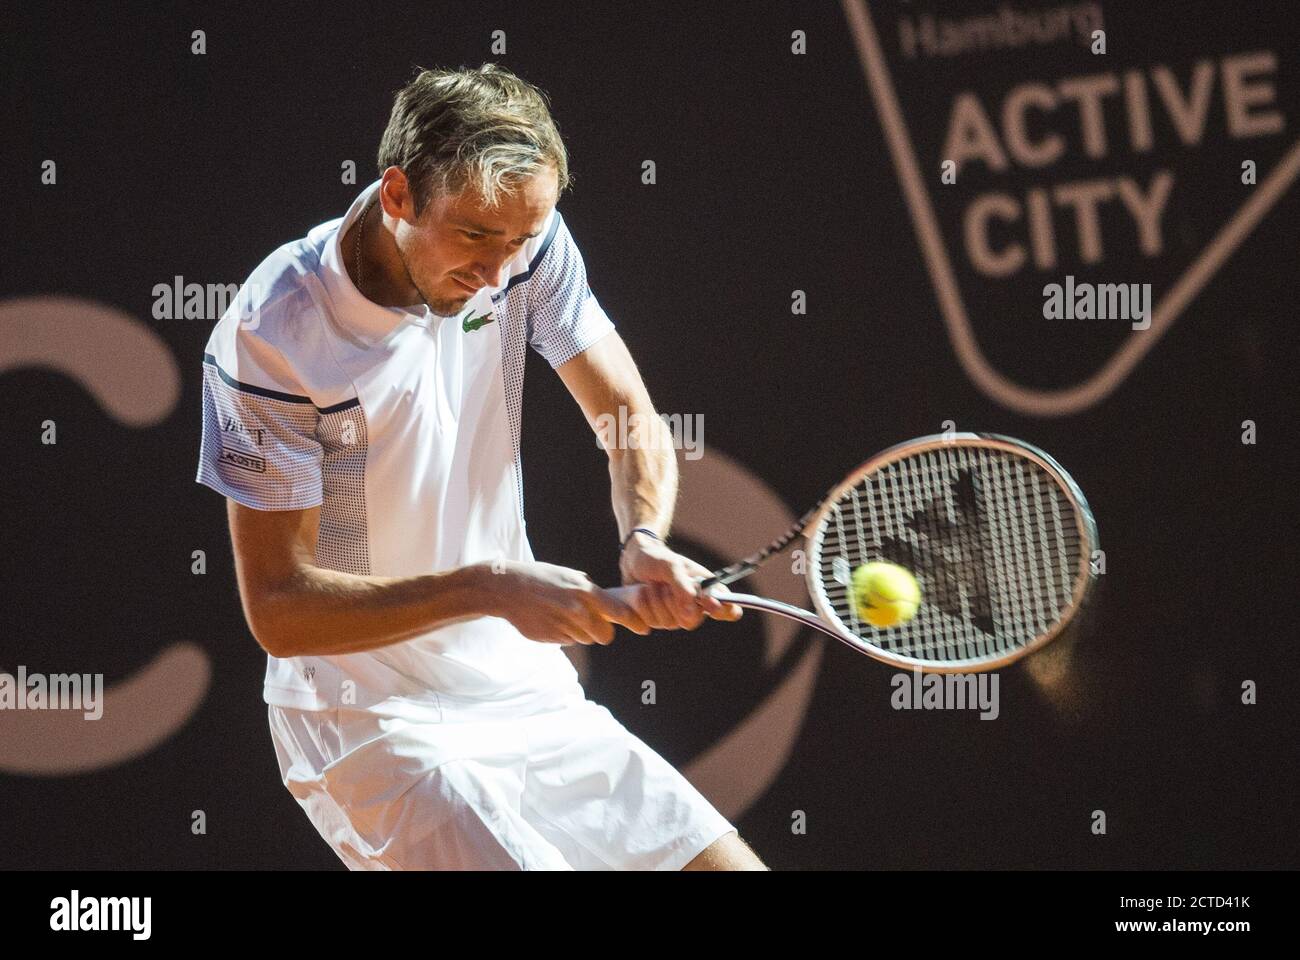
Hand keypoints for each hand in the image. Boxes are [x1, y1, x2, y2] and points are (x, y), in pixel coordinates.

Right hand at [480, 559, 650, 645]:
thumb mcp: (571, 578)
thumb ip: (592, 593)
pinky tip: (553, 620)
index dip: (635, 622)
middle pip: (604, 635)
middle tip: (595, 622)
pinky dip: (565, 634)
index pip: (620, 613)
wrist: (508, 588)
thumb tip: (612, 607)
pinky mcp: (551, 638)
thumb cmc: (543, 578)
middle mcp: (577, 612)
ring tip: (566, 616)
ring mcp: (563, 627)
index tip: (645, 628)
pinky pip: (568, 641)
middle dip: (602, 631)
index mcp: (585, 592)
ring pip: (585, 640)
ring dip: (582, 633)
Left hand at [618, 532, 743, 630]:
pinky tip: (642, 592)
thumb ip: (682, 588)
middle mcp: (694, 606)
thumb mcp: (671, 566)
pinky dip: (644, 606)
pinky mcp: (657, 619)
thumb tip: (690, 615)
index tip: (713, 606)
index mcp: (707, 591)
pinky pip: (652, 623)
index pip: (729, 610)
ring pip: (669, 623)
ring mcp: (675, 615)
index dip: (726, 611)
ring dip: (656, 601)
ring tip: (652, 584)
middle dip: (674, 602)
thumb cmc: (657, 558)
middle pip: (692, 622)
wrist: (633, 560)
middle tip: (666, 585)